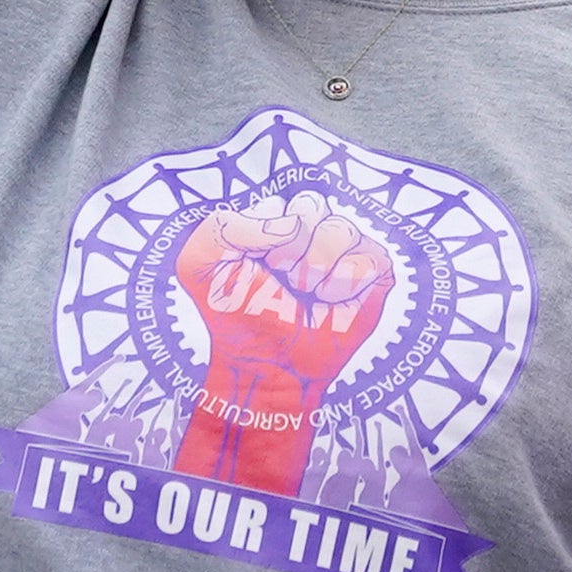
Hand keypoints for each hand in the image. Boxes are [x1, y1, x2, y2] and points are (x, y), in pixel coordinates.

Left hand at [172, 202, 394, 488]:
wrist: (267, 367)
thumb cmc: (235, 316)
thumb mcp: (199, 263)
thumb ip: (224, 226)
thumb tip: (290, 225)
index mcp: (272, 220)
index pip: (278, 204)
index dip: (265, 238)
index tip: (255, 269)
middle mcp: (310, 229)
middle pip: (312, 206)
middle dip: (291, 251)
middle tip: (282, 282)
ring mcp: (344, 250)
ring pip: (342, 228)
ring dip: (316, 269)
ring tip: (306, 295)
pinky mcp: (372, 275)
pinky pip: (370, 258)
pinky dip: (347, 282)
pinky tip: (330, 303)